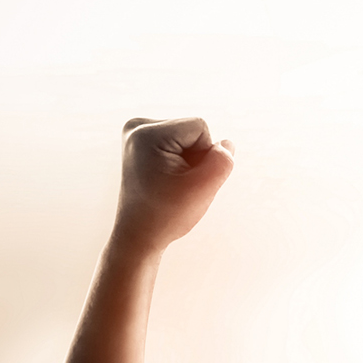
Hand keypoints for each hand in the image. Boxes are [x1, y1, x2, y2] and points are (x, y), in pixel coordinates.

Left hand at [114, 117, 233, 253]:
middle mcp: (137, 126)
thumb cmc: (168, 215)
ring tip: (170, 185)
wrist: (138, 236)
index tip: (184, 180)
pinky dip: (179, 162)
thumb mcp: (203, 189)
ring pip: (187, 138)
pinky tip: (166, 180)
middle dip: (195, 157)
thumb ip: (222, 161)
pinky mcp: (140, 143)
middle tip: (176, 186)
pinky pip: (177, 144)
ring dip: (188, 161)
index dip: (204, 156)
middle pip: (193, 131)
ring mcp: (135, 133)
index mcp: (147, 133)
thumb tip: (226, 143)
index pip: (200, 128)